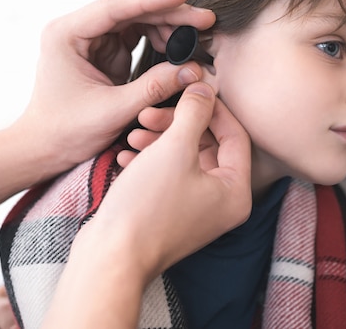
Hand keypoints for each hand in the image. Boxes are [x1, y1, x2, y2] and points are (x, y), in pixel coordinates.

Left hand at [16, 0, 216, 169]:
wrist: (45, 148)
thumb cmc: (67, 132)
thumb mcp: (113, 111)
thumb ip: (153, 88)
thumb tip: (193, 70)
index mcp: (67, 34)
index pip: (115, 6)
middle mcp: (77, 29)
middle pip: (129, 9)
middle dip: (168, 14)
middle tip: (205, 20)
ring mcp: (91, 39)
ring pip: (135, 20)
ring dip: (166, 26)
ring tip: (194, 39)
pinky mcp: (103, 51)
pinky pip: (136, 36)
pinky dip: (159, 40)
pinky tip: (177, 49)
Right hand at [43, 82, 250, 328]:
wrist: (110, 256)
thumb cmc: (146, 209)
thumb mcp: (174, 149)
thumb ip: (194, 113)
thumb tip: (204, 89)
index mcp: (235, 191)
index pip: (235, 135)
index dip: (211, 108)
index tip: (190, 91)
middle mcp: (221, 203)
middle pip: (207, 145)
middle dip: (177, 125)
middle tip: (150, 114)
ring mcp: (196, 209)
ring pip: (183, 158)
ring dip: (159, 140)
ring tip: (133, 132)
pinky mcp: (171, 212)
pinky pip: (167, 175)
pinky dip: (149, 160)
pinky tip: (127, 154)